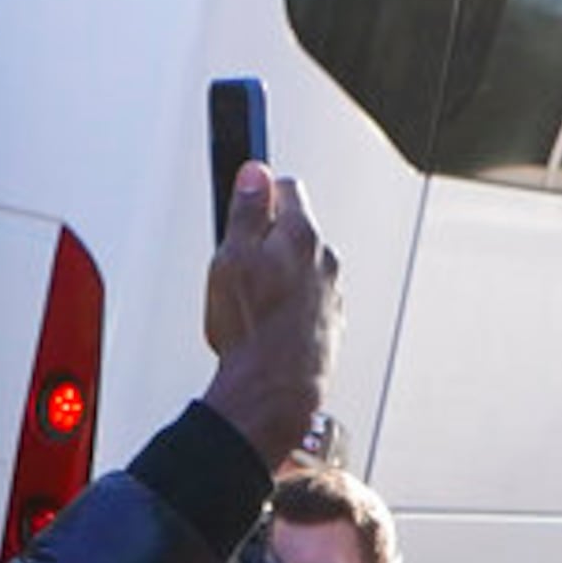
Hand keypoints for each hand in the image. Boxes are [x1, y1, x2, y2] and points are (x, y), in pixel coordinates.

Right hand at [196, 163, 340, 467]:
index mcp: (302, 235)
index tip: (241, 210)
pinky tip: (262, 326)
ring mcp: (331, 292)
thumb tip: (255, 173)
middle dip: (266, 239)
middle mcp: (324, 259)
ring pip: (300, 267)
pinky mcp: (329, 322)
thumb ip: (245, 211)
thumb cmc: (253, 329)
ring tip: (247, 305)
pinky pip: (306, 300)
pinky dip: (287, 306)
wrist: (277, 389)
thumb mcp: (231, 258)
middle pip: (294, 229)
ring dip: (277, 275)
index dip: (258, 195)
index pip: (286, 188)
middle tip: (235, 266)